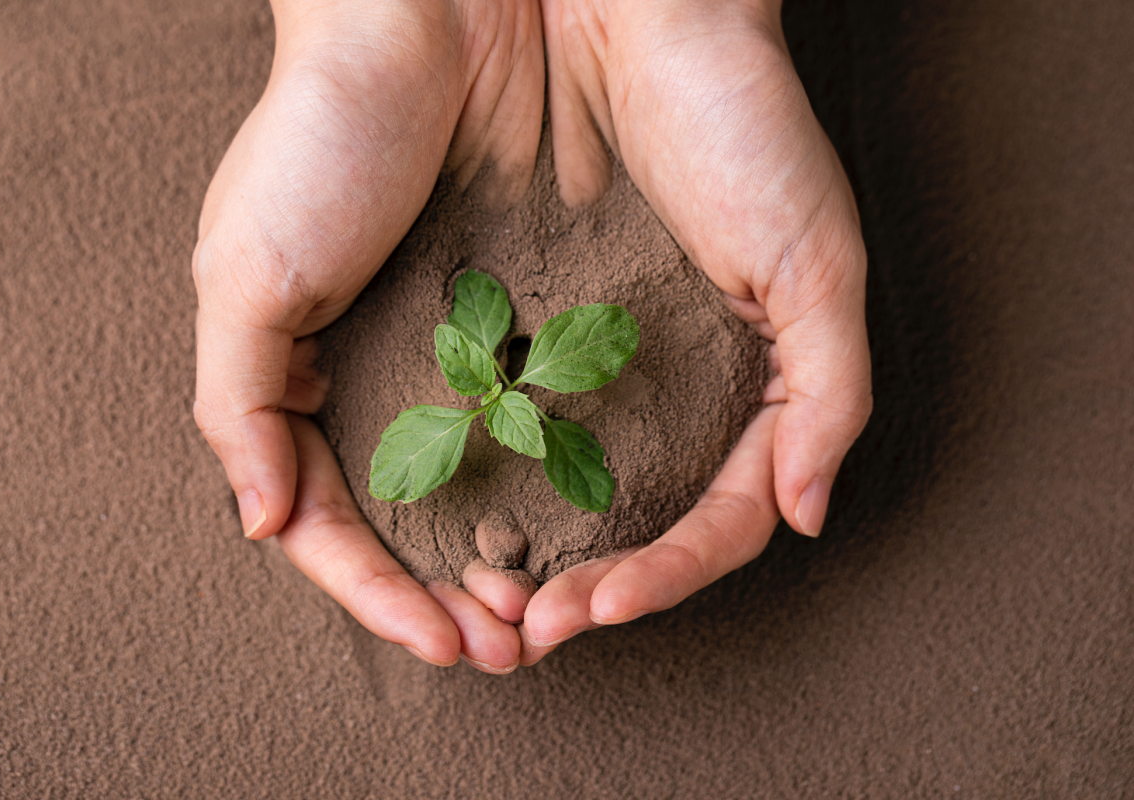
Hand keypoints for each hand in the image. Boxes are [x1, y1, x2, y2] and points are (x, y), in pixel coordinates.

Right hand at [192, 0, 543, 670]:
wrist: (429, 18)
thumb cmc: (318, 137)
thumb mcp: (244, 275)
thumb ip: (238, 405)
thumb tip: (257, 521)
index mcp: (308, 378)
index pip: (334, 520)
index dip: (380, 591)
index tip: (440, 641)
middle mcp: (391, 373)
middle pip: (419, 518)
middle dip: (457, 590)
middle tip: (507, 645)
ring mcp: (467, 348)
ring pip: (489, 482)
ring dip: (516, 552)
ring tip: (549, 609)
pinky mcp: (537, 310)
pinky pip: (549, 418)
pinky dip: (559, 478)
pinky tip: (581, 521)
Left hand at [498, 0, 871, 662]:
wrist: (630, 12)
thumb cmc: (739, 121)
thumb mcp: (815, 260)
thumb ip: (827, 393)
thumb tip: (808, 516)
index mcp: (741, 382)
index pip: (714, 519)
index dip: (661, 576)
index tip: (599, 606)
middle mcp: (661, 380)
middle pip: (630, 520)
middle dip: (584, 588)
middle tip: (527, 629)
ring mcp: (586, 354)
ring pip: (558, 488)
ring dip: (521, 552)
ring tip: (482, 601)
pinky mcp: (515, 316)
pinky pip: (492, 420)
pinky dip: (475, 479)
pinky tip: (448, 513)